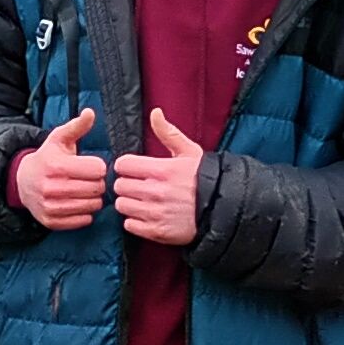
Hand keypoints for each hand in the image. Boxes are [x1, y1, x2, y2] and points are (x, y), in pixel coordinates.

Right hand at [11, 109, 107, 227]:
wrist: (21, 181)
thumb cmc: (47, 158)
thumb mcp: (59, 139)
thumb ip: (77, 126)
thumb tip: (90, 112)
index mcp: (56, 165)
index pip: (98, 170)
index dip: (98, 167)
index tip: (91, 166)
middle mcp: (51, 187)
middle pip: (97, 188)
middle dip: (97, 183)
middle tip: (89, 179)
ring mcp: (50, 206)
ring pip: (92, 206)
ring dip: (93, 198)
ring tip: (84, 191)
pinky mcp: (51, 221)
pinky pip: (83, 221)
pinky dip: (85, 213)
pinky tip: (78, 203)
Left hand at [112, 110, 208, 247]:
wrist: (224, 209)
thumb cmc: (206, 178)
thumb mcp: (190, 152)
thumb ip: (169, 133)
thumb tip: (155, 113)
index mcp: (162, 170)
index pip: (122, 165)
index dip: (126, 166)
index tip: (133, 170)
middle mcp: (156, 192)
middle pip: (119, 186)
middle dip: (126, 185)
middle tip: (138, 186)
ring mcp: (156, 213)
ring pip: (122, 205)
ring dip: (129, 203)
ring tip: (142, 201)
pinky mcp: (157, 231)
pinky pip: (129, 225)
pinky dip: (135, 221)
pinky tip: (147, 215)